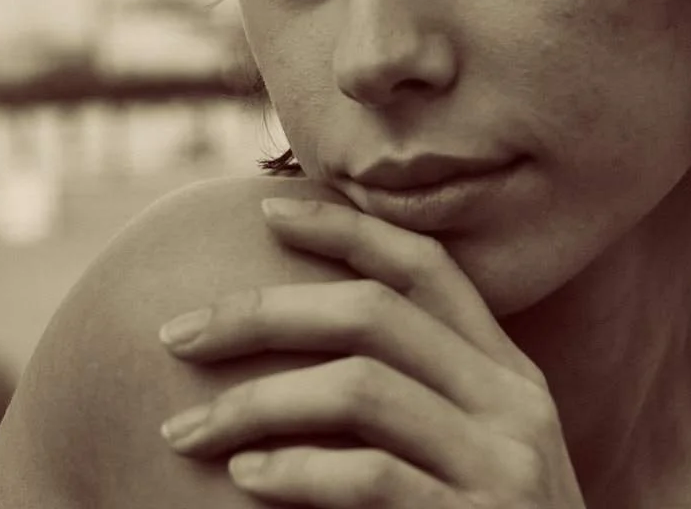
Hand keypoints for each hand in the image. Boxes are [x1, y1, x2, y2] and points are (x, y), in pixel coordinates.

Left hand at [157, 196, 585, 506]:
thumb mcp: (471, 452)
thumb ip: (416, 395)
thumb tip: (298, 339)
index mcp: (508, 371)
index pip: (425, 265)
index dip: (346, 228)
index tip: (266, 212)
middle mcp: (514, 401)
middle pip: (372, 313)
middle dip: (262, 311)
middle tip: (176, 335)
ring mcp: (504, 465)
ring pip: (360, 388)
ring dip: (255, 402)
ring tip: (187, 429)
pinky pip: (371, 478)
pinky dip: (297, 474)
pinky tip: (245, 478)